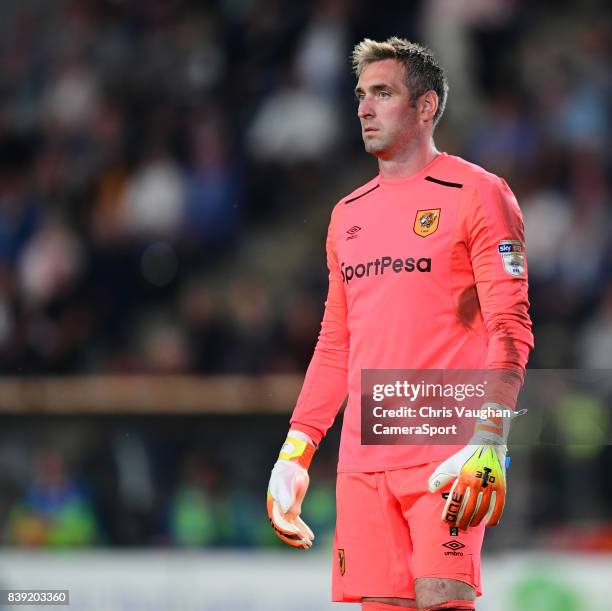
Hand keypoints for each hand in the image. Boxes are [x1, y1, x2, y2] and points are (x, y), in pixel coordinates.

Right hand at [267, 430, 315, 548]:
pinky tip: (311, 536)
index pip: (279, 523)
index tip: (299, 534)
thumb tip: (289, 512)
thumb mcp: (287, 483)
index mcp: (274, 505)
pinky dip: (304, 529)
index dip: (288, 531)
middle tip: (305, 543)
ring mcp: (286, 510)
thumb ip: (287, 497)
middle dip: (295, 538)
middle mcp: (279, 510)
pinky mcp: (294, 508)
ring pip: (292, 528)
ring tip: (309, 544)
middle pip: (285, 529)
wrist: (292, 466)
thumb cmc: (288, 473)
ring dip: (300, 537)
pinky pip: (298, 522)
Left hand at [428, 441, 505, 529]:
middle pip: (469, 508)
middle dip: (463, 520)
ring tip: (471, 525)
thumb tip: (430, 489)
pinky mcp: (501, 486)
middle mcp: (477, 482)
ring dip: (476, 521)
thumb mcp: (451, 463)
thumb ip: (440, 476)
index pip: (455, 500)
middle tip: (460, 527)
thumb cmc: (466, 456)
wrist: (487, 444)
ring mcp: (490, 485)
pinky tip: (489, 524)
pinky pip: (499, 506)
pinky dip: (494, 517)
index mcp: (463, 477)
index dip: (451, 513)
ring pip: (483, 510)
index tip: (447, 521)